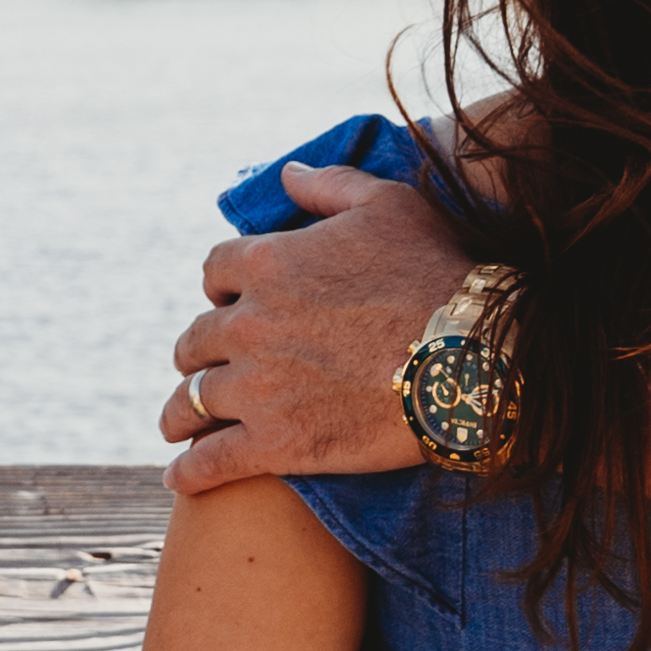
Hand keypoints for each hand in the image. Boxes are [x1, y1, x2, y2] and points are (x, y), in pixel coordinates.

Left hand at [161, 159, 466, 491]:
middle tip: (202, 366)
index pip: (215, 271)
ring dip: (182, 411)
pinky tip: (178, 477)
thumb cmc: (437, 274)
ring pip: (193, 400)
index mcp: (267, 263)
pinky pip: (211, 460)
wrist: (472, 360)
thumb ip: (330, 184)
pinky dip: (189, 471)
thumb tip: (287, 174)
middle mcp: (249, 325)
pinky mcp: (276, 443)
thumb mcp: (389, 205)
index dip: (222, 288)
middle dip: (198, 352)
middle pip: (196, 339)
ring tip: (177, 423)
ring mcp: (258, 387)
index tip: (228, 302)